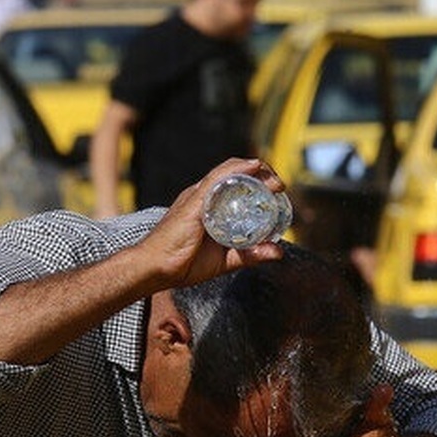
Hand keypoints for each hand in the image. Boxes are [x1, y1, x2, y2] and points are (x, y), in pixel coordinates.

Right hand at [138, 158, 284, 288]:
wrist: (156, 269)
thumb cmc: (183, 264)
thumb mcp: (226, 260)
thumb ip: (250, 255)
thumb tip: (278, 251)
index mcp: (207, 206)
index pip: (234, 184)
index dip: (257, 182)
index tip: (276, 191)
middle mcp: (202, 196)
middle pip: (234, 174)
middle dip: (261, 174)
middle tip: (279, 186)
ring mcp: (197, 196)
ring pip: (229, 172)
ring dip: (255, 171)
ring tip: (274, 179)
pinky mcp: (193, 201)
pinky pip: (217, 179)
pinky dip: (238, 170)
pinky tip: (254, 167)